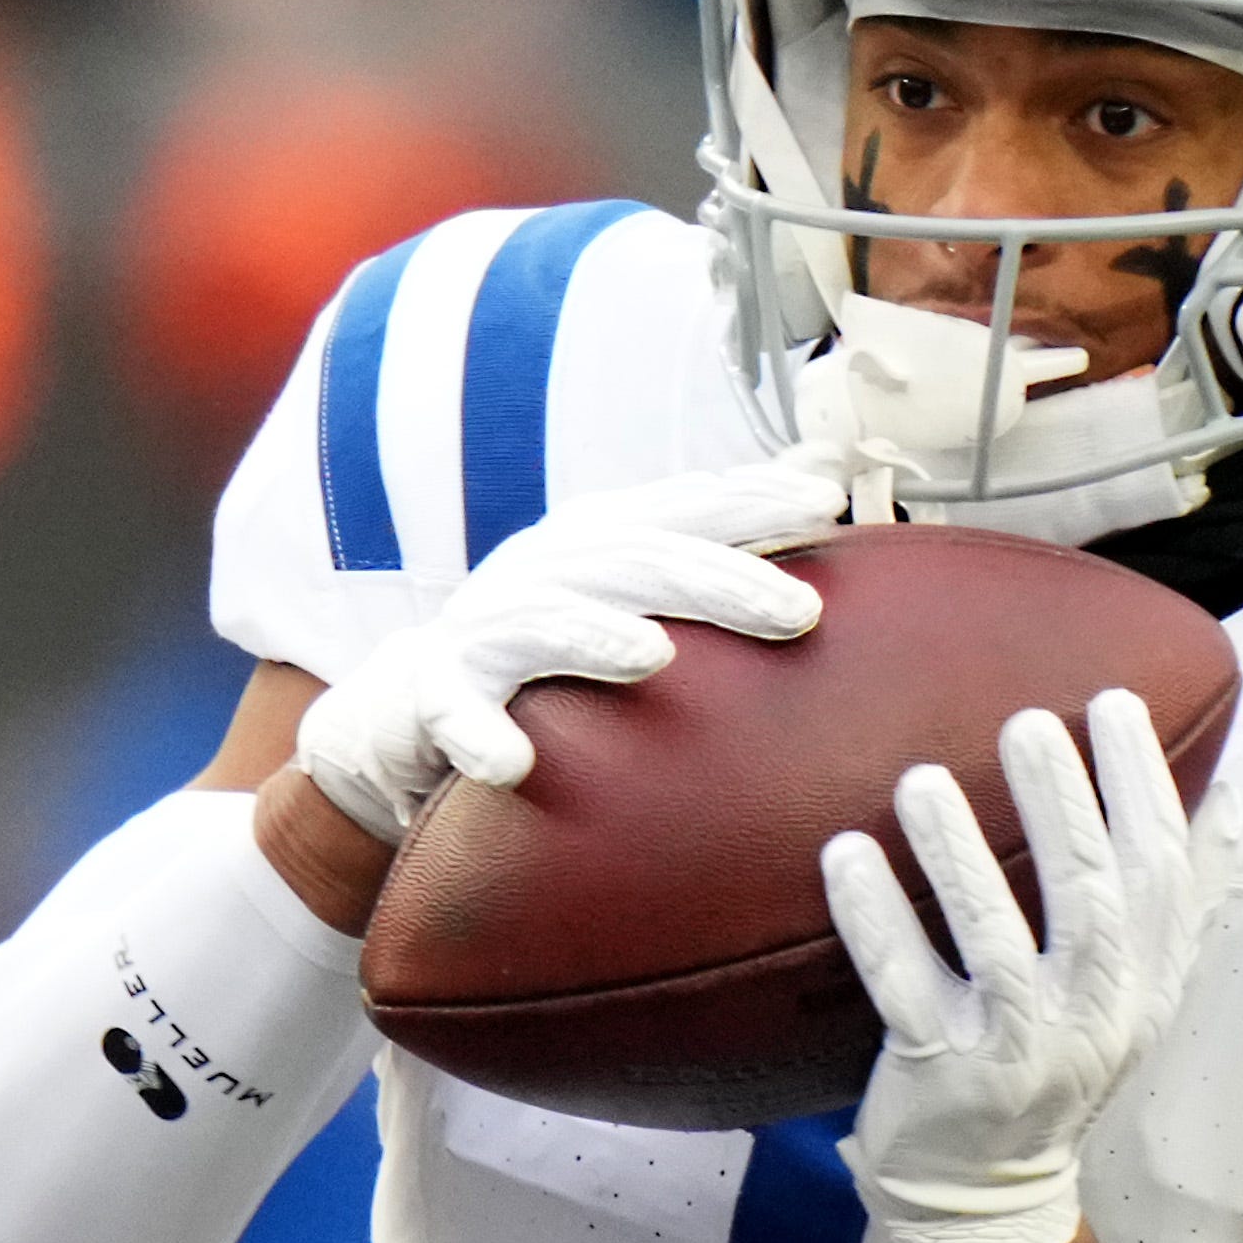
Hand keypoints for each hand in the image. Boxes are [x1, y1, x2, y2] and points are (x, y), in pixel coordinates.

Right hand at [291, 458, 846, 844]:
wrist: (414, 708)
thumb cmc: (553, 651)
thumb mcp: (634, 592)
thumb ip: (720, 548)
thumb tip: (824, 478)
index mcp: (597, 543)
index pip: (682, 508)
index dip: (751, 497)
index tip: (827, 500)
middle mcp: (544, 571)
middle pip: (634, 561)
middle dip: (717, 581)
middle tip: (798, 613)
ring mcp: (484, 630)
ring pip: (541, 619)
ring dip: (592, 634)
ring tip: (652, 656)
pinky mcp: (434, 695)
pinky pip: (453, 712)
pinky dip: (478, 734)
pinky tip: (512, 764)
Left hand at [826, 691, 1241, 1242]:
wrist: (986, 1195)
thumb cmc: (1057, 1063)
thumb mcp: (1137, 991)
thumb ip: (1180, 898)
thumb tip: (1230, 792)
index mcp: (1147, 986)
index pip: (1161, 874)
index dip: (1141, 785)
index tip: (1113, 701)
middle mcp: (1095, 1019)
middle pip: (1091, 901)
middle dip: (1062, 806)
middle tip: (1025, 723)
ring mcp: (1018, 1055)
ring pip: (997, 945)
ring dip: (959, 857)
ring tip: (921, 780)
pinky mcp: (940, 1080)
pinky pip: (906, 993)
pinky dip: (876, 922)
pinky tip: (847, 854)